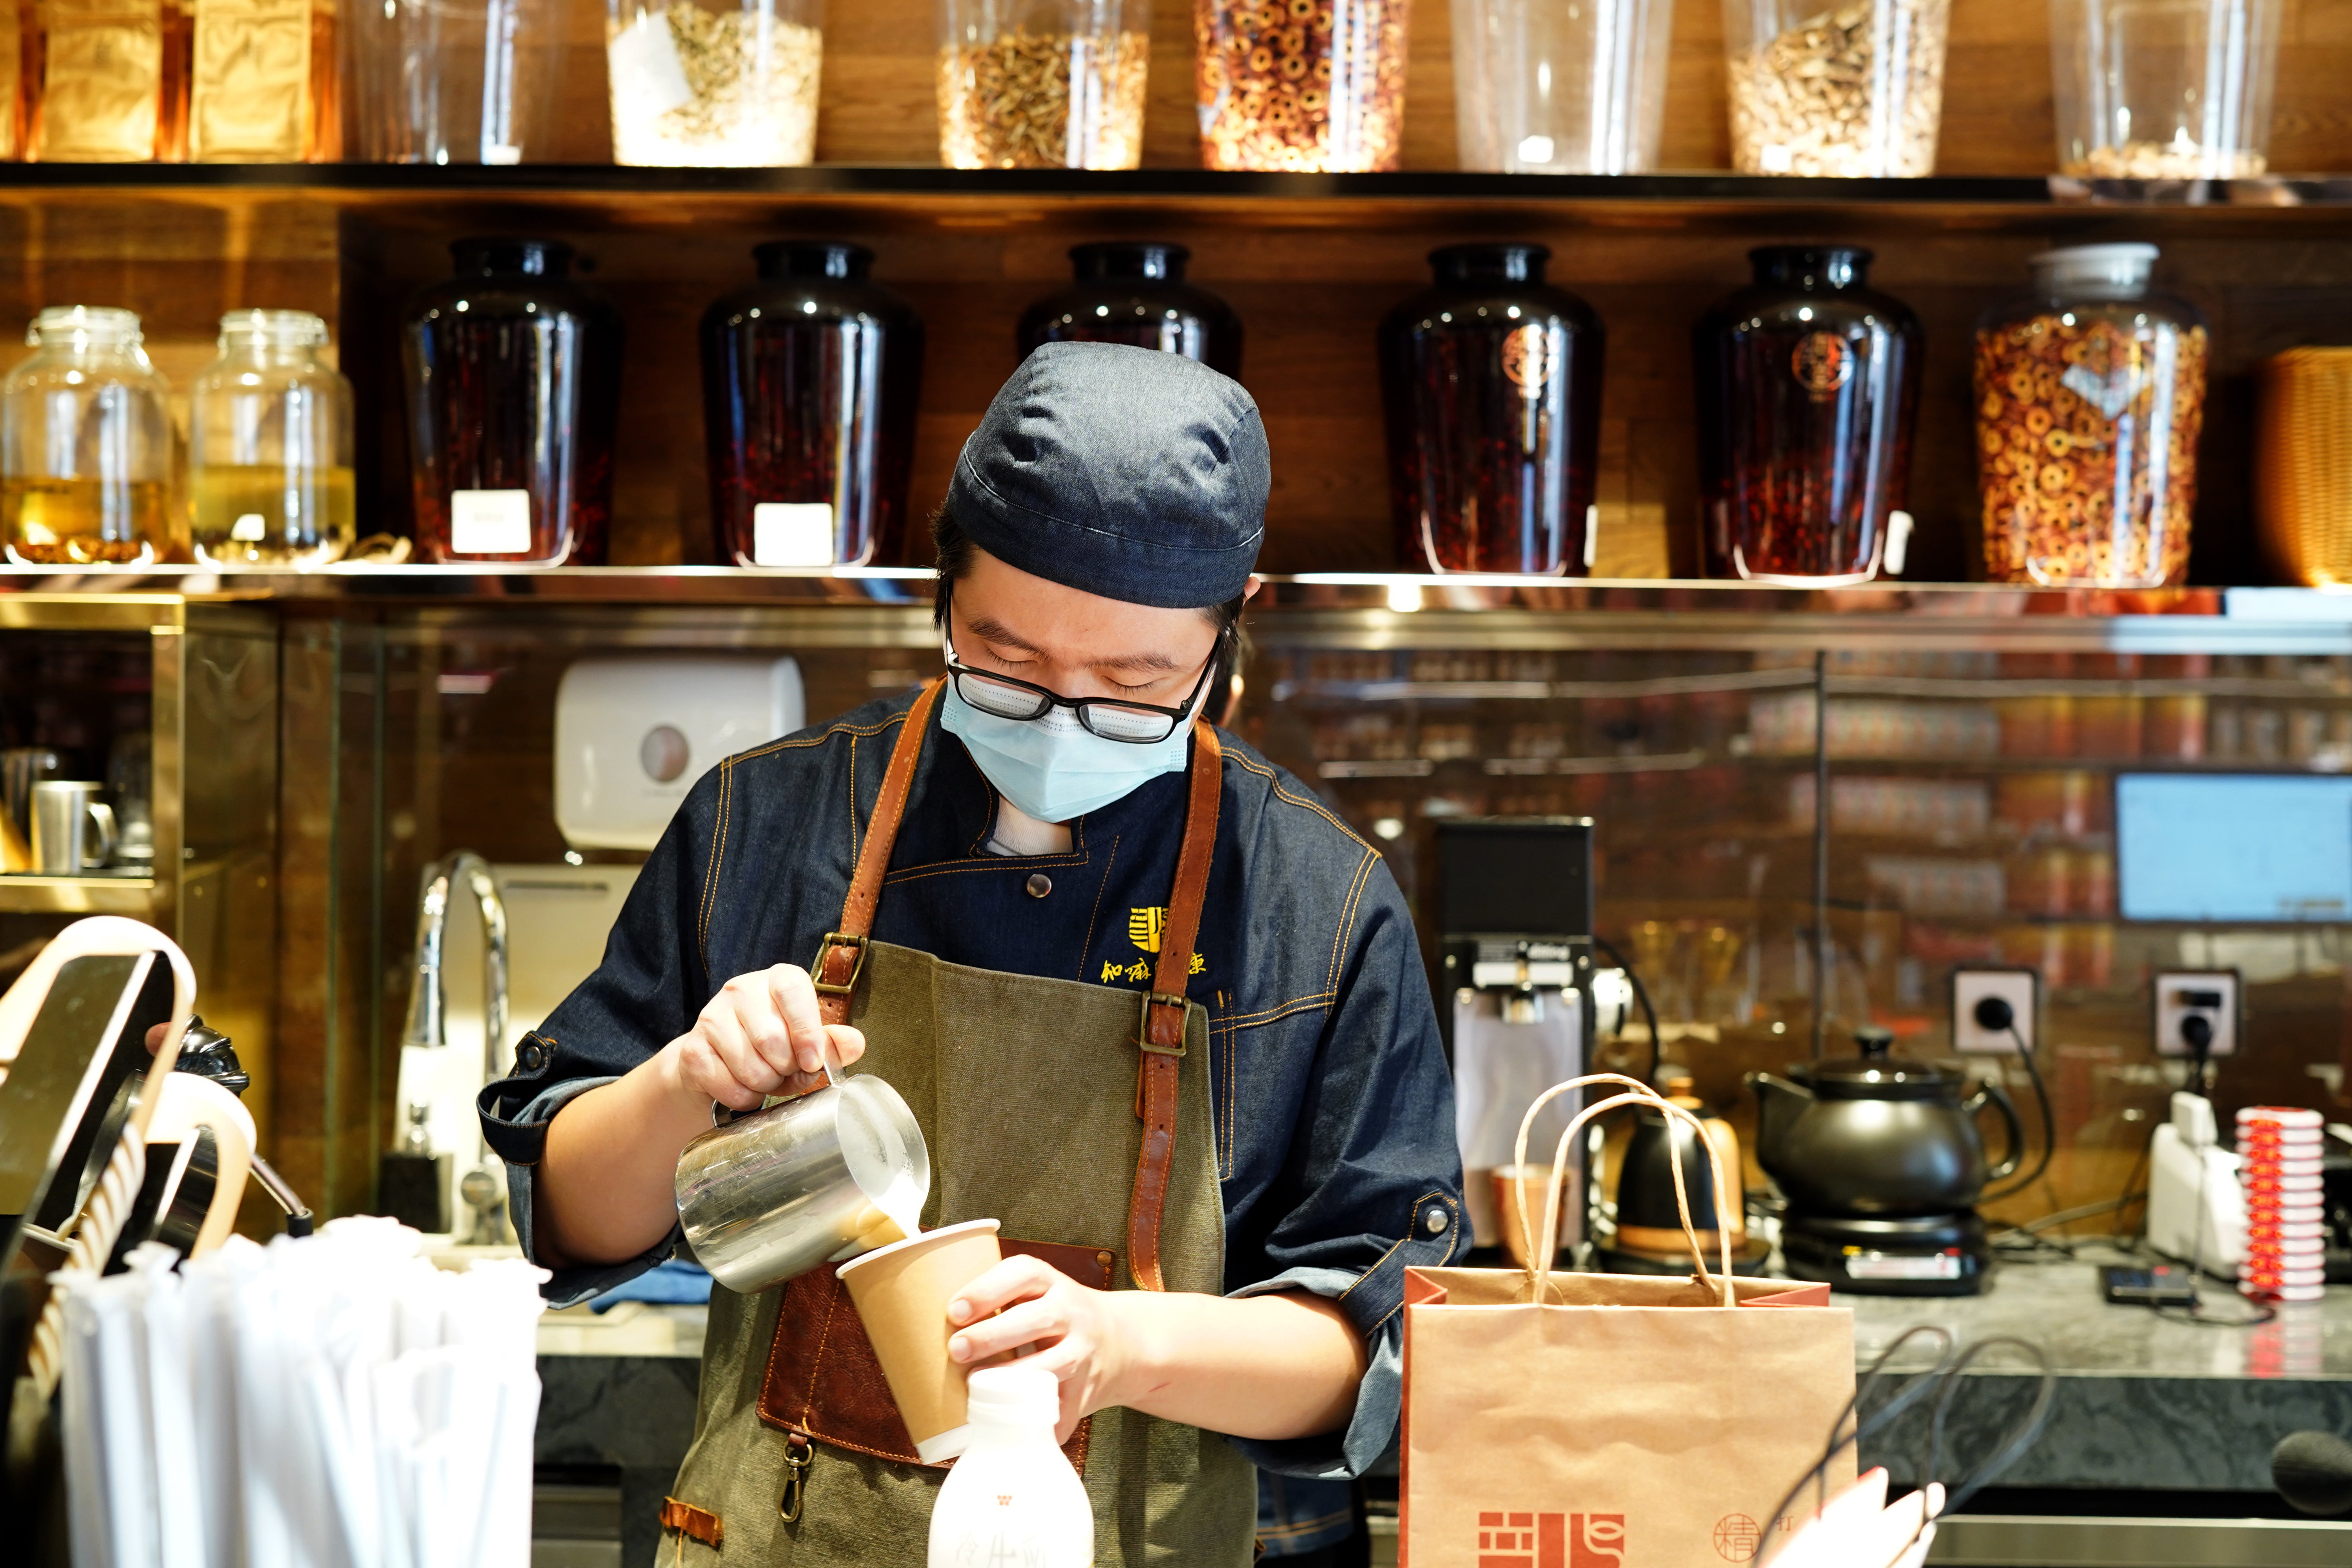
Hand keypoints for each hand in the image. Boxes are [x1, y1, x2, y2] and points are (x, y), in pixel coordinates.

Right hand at [661, 963, 865, 1112]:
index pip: (792, 990)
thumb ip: (833, 1043)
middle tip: (786, 1072)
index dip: (806, 1031)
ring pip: (749, 1067)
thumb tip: (854, 1043)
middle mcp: (741, 990)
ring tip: (766, 1078)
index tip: (813, 1062)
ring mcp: (711, 1017)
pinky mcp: (692, 1049)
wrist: (719, 1061)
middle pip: (771, 1039)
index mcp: (778, 979)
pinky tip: (744, 1087)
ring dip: (765, 1086)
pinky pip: (727, 1086)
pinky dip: (743, 1098)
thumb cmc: (774, 1047)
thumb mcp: (808, 1042)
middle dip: (786, 1069)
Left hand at [947, 1255, 1132, 1443]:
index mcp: (1050, 1282)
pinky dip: (1039, 1423)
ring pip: (1053, 1364)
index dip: (988, 1290)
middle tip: (956, 1349)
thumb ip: (991, 1300)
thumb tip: (915, 1320)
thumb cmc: (1051, 1314)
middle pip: (1036, 1319)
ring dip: (1014, 1377)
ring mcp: (1083, 1350)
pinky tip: (1010, 1431)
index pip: (1023, 1273)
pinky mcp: (1087, 1388)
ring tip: (976, 1388)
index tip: (954, 1310)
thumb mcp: (1033, 1292)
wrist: (1119, 1340)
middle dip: (993, 1335)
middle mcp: (1071, 1311)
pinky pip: (1064, 1408)